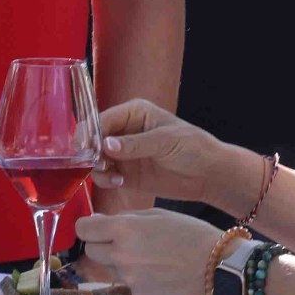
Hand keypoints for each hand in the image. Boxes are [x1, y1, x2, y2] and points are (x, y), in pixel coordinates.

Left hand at [74, 209, 223, 294]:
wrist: (216, 265)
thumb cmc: (191, 233)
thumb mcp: (157, 214)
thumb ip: (126, 218)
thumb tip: (102, 222)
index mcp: (124, 230)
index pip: (83, 229)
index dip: (89, 226)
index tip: (96, 227)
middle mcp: (121, 256)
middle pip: (91, 251)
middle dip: (102, 244)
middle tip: (122, 241)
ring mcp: (130, 279)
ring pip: (110, 269)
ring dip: (120, 262)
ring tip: (148, 257)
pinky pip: (128, 284)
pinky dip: (137, 278)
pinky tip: (157, 272)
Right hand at [93, 98, 235, 209]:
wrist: (209, 174)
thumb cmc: (194, 147)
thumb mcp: (165, 141)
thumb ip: (135, 144)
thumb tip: (106, 145)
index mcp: (134, 113)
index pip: (102, 119)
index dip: (90, 133)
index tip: (86, 149)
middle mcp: (124, 131)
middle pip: (94, 139)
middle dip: (90, 152)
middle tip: (97, 164)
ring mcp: (124, 154)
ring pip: (96, 159)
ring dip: (98, 168)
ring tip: (113, 176)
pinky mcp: (126, 174)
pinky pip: (105, 176)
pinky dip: (106, 179)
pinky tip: (119, 182)